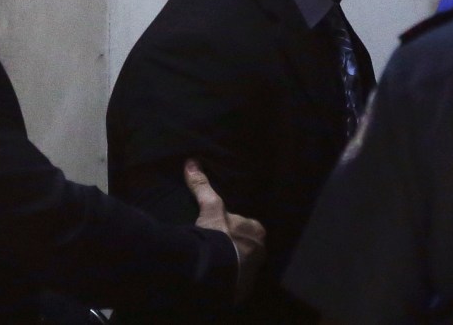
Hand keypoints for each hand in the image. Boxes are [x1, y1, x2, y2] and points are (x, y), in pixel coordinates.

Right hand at [184, 160, 265, 302]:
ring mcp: (253, 273)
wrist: (214, 271)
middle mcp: (260, 251)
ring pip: (242, 266)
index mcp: (257, 231)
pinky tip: (213, 280)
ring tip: (212, 265)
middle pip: (247, 247)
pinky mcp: (243, 290)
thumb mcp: (210, 208)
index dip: (233, 228)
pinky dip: (227, 282)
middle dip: (234, 248)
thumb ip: (202, 186)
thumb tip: (192, 162)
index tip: (220, 231)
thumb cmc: (217, 235)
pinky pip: (235, 284)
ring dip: (231, 265)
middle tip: (215, 248)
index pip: (248, 227)